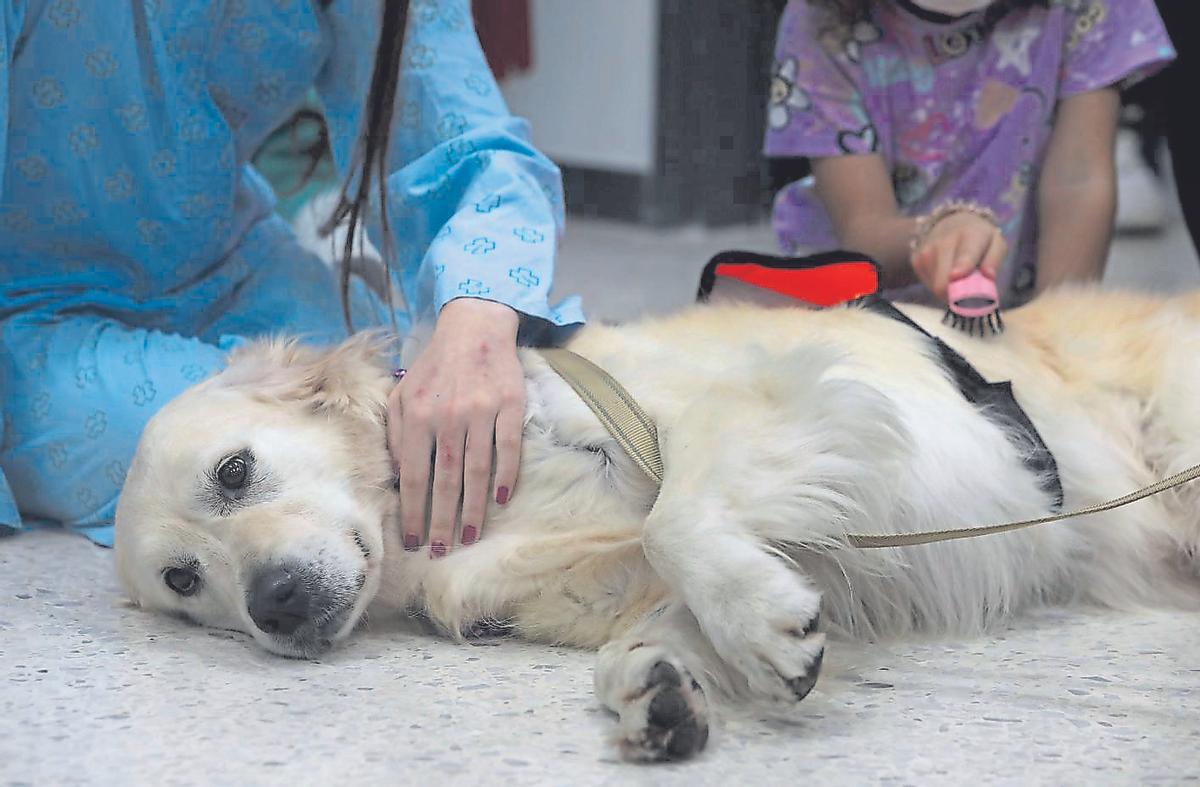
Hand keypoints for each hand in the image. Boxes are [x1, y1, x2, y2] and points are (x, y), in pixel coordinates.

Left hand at [388, 298, 523, 556]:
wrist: (473, 329)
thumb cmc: (434, 367)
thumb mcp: (402, 394)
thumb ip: (396, 434)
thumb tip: (399, 479)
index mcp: (416, 415)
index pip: (414, 475)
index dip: (413, 511)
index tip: (414, 540)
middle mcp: (447, 416)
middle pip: (445, 481)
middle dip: (441, 521)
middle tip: (440, 550)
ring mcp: (480, 411)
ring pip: (476, 472)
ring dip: (472, 509)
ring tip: (467, 536)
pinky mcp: (509, 406)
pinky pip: (508, 450)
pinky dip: (505, 477)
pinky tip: (499, 501)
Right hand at [910, 211, 1006, 302]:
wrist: (950, 223)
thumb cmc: (979, 239)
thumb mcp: (995, 243)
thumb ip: (994, 259)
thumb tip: (988, 276)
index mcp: (970, 235)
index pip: (965, 254)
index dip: (961, 266)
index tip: (956, 276)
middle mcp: (944, 241)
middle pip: (944, 281)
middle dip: (957, 294)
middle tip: (970, 291)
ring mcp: (926, 251)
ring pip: (936, 287)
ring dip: (949, 289)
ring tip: (958, 275)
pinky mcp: (916, 260)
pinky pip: (929, 285)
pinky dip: (939, 283)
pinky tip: (945, 271)